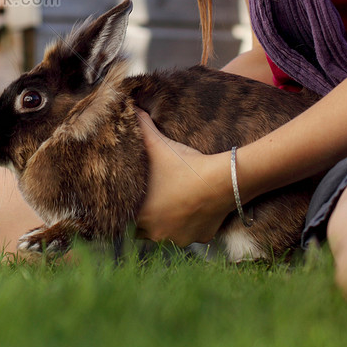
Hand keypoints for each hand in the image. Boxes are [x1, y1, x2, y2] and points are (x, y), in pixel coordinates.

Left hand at [134, 111, 234, 245]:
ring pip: (168, 234)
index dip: (129, 208)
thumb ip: (141, 128)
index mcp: (140, 216)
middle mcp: (156, 233)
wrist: (221, 181)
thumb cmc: (185, 165)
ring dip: (168, 223)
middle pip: (145, 230)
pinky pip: (191, 234)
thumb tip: (130, 107)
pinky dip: (190, 225)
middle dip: (148, 217)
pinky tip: (194, 209)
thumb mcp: (159, 144)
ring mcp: (178, 239)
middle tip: (155, 200)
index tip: (135, 198)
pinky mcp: (200, 238)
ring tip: (174, 204)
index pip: (125, 219)